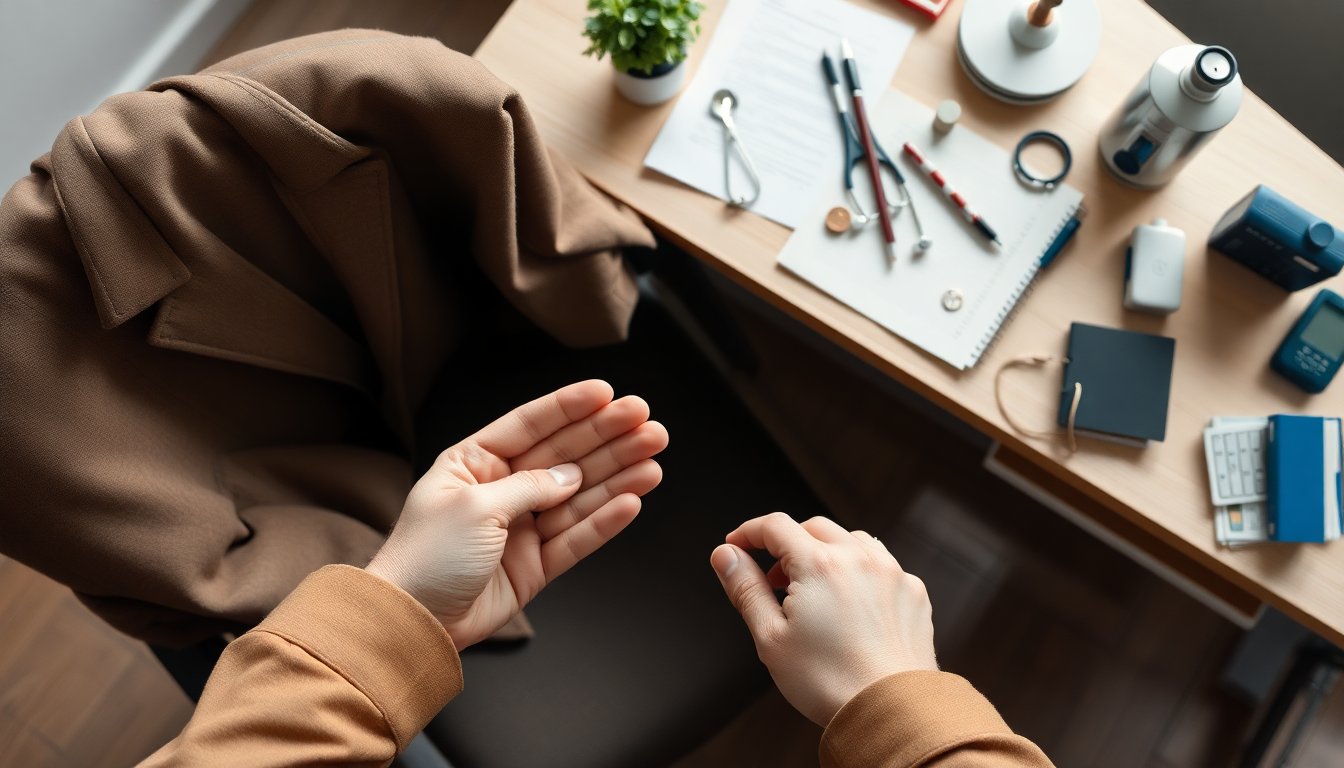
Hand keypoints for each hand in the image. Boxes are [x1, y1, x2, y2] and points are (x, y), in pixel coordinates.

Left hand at [367, 380, 666, 648]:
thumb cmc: (426, 557)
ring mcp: (521, 529)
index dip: (570, 407)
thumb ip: (528, 486)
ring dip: (618, 476)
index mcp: (474, 464)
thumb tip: (572, 474)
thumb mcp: (474, 506)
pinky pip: (578, 537)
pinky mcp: (536, 566)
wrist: (411, 624)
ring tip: (653, 458)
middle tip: (647, 423)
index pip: (530, 425)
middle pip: (564, 457)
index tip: (608, 393)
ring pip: (579, 496)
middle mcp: (501, 491)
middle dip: (607, 438)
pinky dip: (605, 520)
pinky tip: (633, 499)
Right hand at [711, 513, 936, 725]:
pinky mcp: (912, 591)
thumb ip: (745, 589)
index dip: (748, 532)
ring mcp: (891, 572)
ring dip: (825, 552)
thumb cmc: (830, 682)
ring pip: (850, 539)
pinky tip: (849, 601)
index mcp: (819, 566)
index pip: (775, 526)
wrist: (892, 711)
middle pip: (812, 527)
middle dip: (786, 544)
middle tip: (772, 580)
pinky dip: (859, 570)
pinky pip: (881, 563)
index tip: (735, 546)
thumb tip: (725, 556)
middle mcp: (858, 559)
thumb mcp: (771, 637)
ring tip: (812, 590)